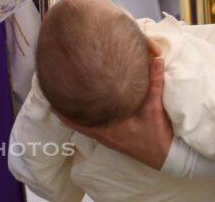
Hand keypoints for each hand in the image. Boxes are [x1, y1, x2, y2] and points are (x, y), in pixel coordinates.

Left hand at [57, 54, 172, 169]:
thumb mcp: (155, 107)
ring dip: (75, 110)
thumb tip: (155, 58)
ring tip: (65, 92)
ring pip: (82, 122)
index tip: (50, 91)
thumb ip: (154, 82)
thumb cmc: (156, 135)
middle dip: (65, 105)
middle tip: (55, 85)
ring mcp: (106, 135)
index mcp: (106, 129)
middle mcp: (102, 133)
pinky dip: (85, 115)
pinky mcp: (112, 136)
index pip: (75, 119)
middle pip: (75, 120)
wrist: (164, 155)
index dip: (61, 107)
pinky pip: (92, 124)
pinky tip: (86, 104)